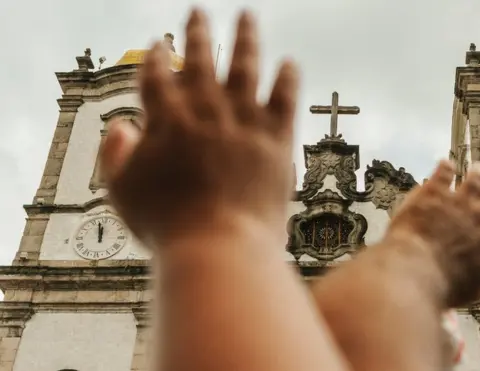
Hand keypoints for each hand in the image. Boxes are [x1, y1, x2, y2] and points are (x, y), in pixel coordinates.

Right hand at [101, 9, 298, 245]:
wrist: (220, 245)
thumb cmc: (169, 226)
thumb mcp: (123, 193)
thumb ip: (115, 155)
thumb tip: (122, 126)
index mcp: (166, 119)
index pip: (156, 76)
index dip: (154, 58)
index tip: (155, 45)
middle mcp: (206, 109)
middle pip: (199, 59)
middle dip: (197, 32)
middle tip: (198, 11)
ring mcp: (244, 120)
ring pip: (246, 66)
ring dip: (246, 37)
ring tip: (247, 15)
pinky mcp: (277, 138)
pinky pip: (285, 97)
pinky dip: (288, 78)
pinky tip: (290, 63)